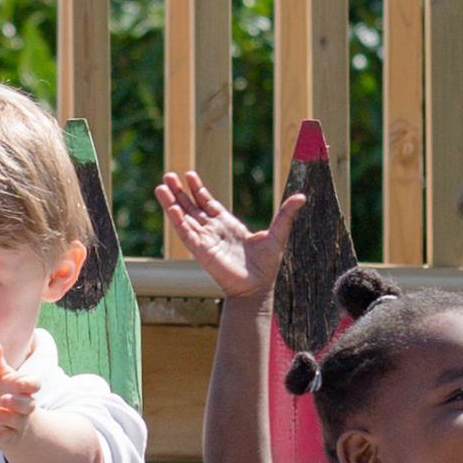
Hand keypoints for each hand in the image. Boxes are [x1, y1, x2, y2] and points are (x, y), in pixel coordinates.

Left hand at [0, 344, 44, 447]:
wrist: (5, 422)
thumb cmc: (1, 392)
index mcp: (23, 388)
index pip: (34, 385)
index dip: (29, 385)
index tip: (19, 384)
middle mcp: (24, 407)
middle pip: (27, 405)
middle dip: (17, 402)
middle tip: (4, 398)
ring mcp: (18, 424)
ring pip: (17, 421)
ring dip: (6, 417)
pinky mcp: (8, 437)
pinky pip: (6, 439)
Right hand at [154, 172, 305, 299]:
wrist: (257, 287)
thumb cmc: (267, 266)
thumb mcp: (278, 234)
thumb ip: (286, 214)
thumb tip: (302, 196)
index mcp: (227, 225)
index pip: (208, 203)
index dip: (198, 189)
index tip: (189, 175)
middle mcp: (213, 230)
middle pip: (191, 207)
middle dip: (180, 192)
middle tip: (168, 176)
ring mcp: (205, 240)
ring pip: (184, 217)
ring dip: (172, 202)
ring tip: (160, 186)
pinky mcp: (201, 250)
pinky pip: (186, 232)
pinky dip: (178, 220)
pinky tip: (171, 207)